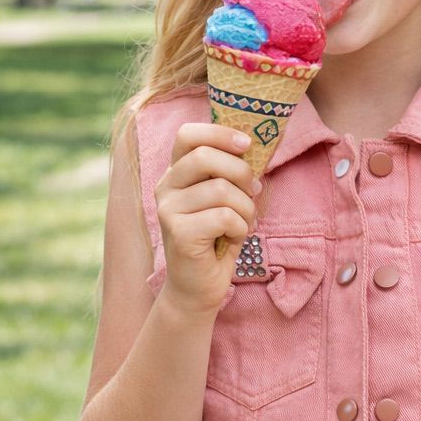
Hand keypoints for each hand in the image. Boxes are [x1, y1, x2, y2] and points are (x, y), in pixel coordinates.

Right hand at [154, 123, 260, 315]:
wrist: (198, 287)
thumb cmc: (217, 240)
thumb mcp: (225, 200)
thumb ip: (231, 174)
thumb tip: (254, 150)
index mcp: (176, 173)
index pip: (187, 135)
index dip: (219, 133)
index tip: (246, 144)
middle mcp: (166, 187)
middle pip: (205, 156)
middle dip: (241, 172)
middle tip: (253, 191)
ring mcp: (168, 210)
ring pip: (221, 189)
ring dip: (245, 207)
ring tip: (244, 222)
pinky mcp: (178, 232)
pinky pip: (224, 217)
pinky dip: (240, 227)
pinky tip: (234, 237)